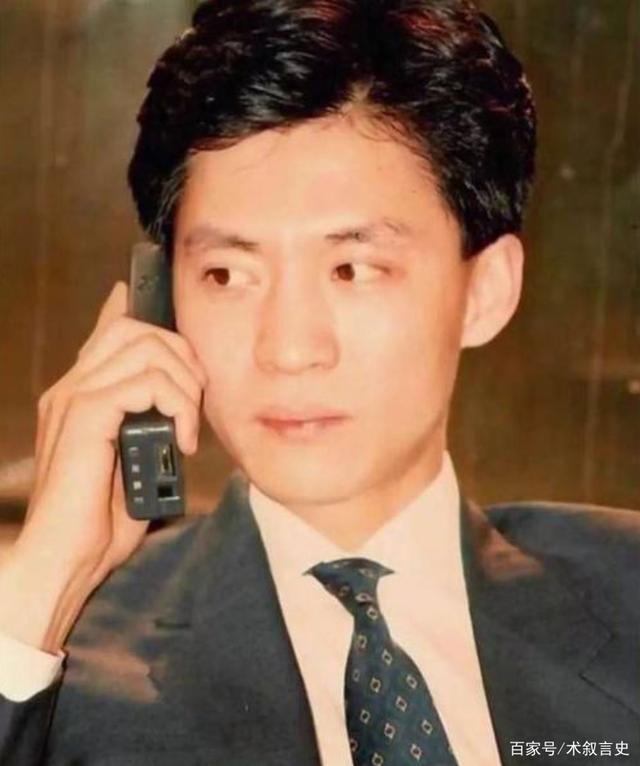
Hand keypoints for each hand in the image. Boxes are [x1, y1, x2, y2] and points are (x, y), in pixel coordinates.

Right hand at [0, 282, 206, 650]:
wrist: (65, 558)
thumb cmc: (101, 520)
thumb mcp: (134, 462)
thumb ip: (148, 426)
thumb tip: (170, 411)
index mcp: (82, 394)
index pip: (109, 330)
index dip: (135, 309)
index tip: (157, 305)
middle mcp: (73, 387)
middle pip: (135, 328)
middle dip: (181, 354)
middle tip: (196, 400)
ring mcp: (75, 398)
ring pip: (145, 348)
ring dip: (185, 384)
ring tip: (190, 426)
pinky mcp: (85, 416)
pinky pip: (145, 382)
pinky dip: (178, 406)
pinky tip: (182, 441)